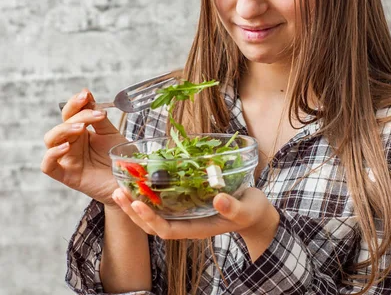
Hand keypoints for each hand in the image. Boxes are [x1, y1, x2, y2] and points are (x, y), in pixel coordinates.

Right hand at [41, 89, 126, 205]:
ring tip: (81, 128)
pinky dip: (52, 154)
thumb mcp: (111, 133)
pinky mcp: (67, 175)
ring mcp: (68, 159)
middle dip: (75, 114)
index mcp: (81, 132)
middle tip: (95, 114)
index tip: (86, 94)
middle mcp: (71, 143)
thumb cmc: (120, 158)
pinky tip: (66, 147)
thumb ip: (99, 118)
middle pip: (61, 124)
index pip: (70, 113)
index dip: (75, 102)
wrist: (129, 183)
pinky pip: (48, 166)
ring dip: (63, 130)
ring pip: (50, 140)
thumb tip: (87, 96)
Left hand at [112, 187, 279, 260]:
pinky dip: (148, 193)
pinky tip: (140, 179)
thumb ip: (234, 207)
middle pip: (152, 224)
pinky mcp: (186, 201)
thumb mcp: (247, 209)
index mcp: (197, 228)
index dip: (150, 219)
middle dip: (133, 211)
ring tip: (120, 186)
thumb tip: (218, 199)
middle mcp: (186, 222)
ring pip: (153, 214)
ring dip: (135, 202)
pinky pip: (162, 202)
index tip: (137, 204)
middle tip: (117, 191)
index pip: (167, 230)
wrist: (255, 212)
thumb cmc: (251, 212)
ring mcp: (184, 213)